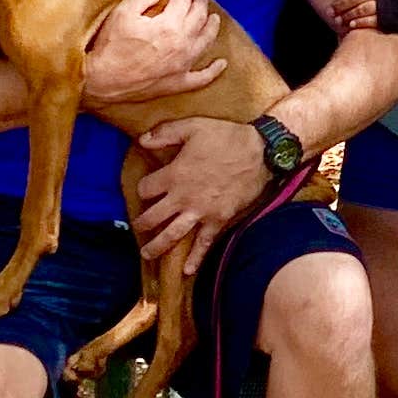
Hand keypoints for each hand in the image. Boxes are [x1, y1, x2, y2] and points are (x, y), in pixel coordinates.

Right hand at [82, 0, 224, 107]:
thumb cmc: (111, 46)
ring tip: (214, 19)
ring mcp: (182, 65)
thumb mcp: (122, 12)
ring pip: (205, 43)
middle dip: (200, 3)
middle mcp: (181, 44)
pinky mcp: (177, 83)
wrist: (102, 81)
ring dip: (211, 28)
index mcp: (169, 26)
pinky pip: (202, 77)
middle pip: (198, 18)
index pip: (182, 1)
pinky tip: (222, 64)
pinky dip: (213, 70)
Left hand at [133, 117, 270, 262]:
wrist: (260, 153)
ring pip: (172, 235)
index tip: (145, 190)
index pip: (146, 189)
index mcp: (174, 174)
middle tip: (137, 227)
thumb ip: (165, 133)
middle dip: (142, 223)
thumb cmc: (226, 137)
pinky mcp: (218, 220)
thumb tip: (142, 140)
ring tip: (146, 254)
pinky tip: (187, 271)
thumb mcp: (193, 126)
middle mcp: (183, 197)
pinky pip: (204, 243)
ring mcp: (200, 212)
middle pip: (153, 217)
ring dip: (157, 247)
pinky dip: (196, 258)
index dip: (143, 189)